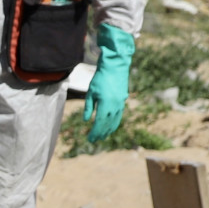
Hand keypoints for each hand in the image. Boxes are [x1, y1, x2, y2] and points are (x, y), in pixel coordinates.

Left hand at [84, 23, 135, 142]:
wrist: (115, 67)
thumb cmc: (100, 78)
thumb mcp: (91, 92)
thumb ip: (88, 107)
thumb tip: (85, 120)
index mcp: (105, 104)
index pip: (99, 123)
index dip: (95, 132)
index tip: (90, 138)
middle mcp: (114, 106)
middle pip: (107, 124)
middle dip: (100, 133)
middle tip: (94, 140)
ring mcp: (120, 104)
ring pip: (115, 121)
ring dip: (108, 130)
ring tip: (103, 136)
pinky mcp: (122, 100)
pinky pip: (119, 115)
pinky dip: (114, 122)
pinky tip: (111, 126)